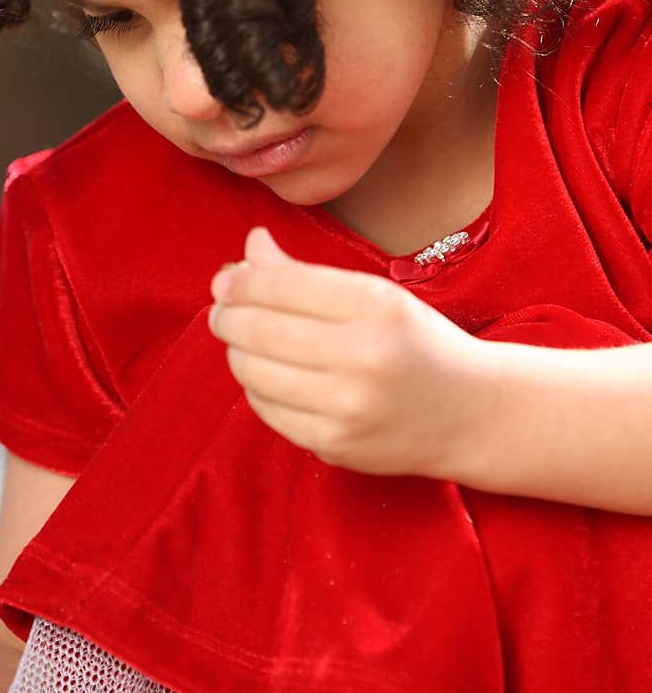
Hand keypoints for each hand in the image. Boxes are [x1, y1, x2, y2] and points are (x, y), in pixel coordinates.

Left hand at [208, 226, 493, 478]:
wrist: (471, 413)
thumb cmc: (414, 342)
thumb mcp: (372, 294)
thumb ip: (304, 273)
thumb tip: (248, 247)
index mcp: (375, 306)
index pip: (282, 285)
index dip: (242, 282)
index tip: (226, 282)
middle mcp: (363, 357)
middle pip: (260, 330)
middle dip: (228, 317)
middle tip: (222, 312)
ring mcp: (348, 408)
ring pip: (255, 373)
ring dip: (236, 352)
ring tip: (243, 341)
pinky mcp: (335, 445)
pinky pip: (268, 410)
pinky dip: (257, 388)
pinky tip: (268, 375)